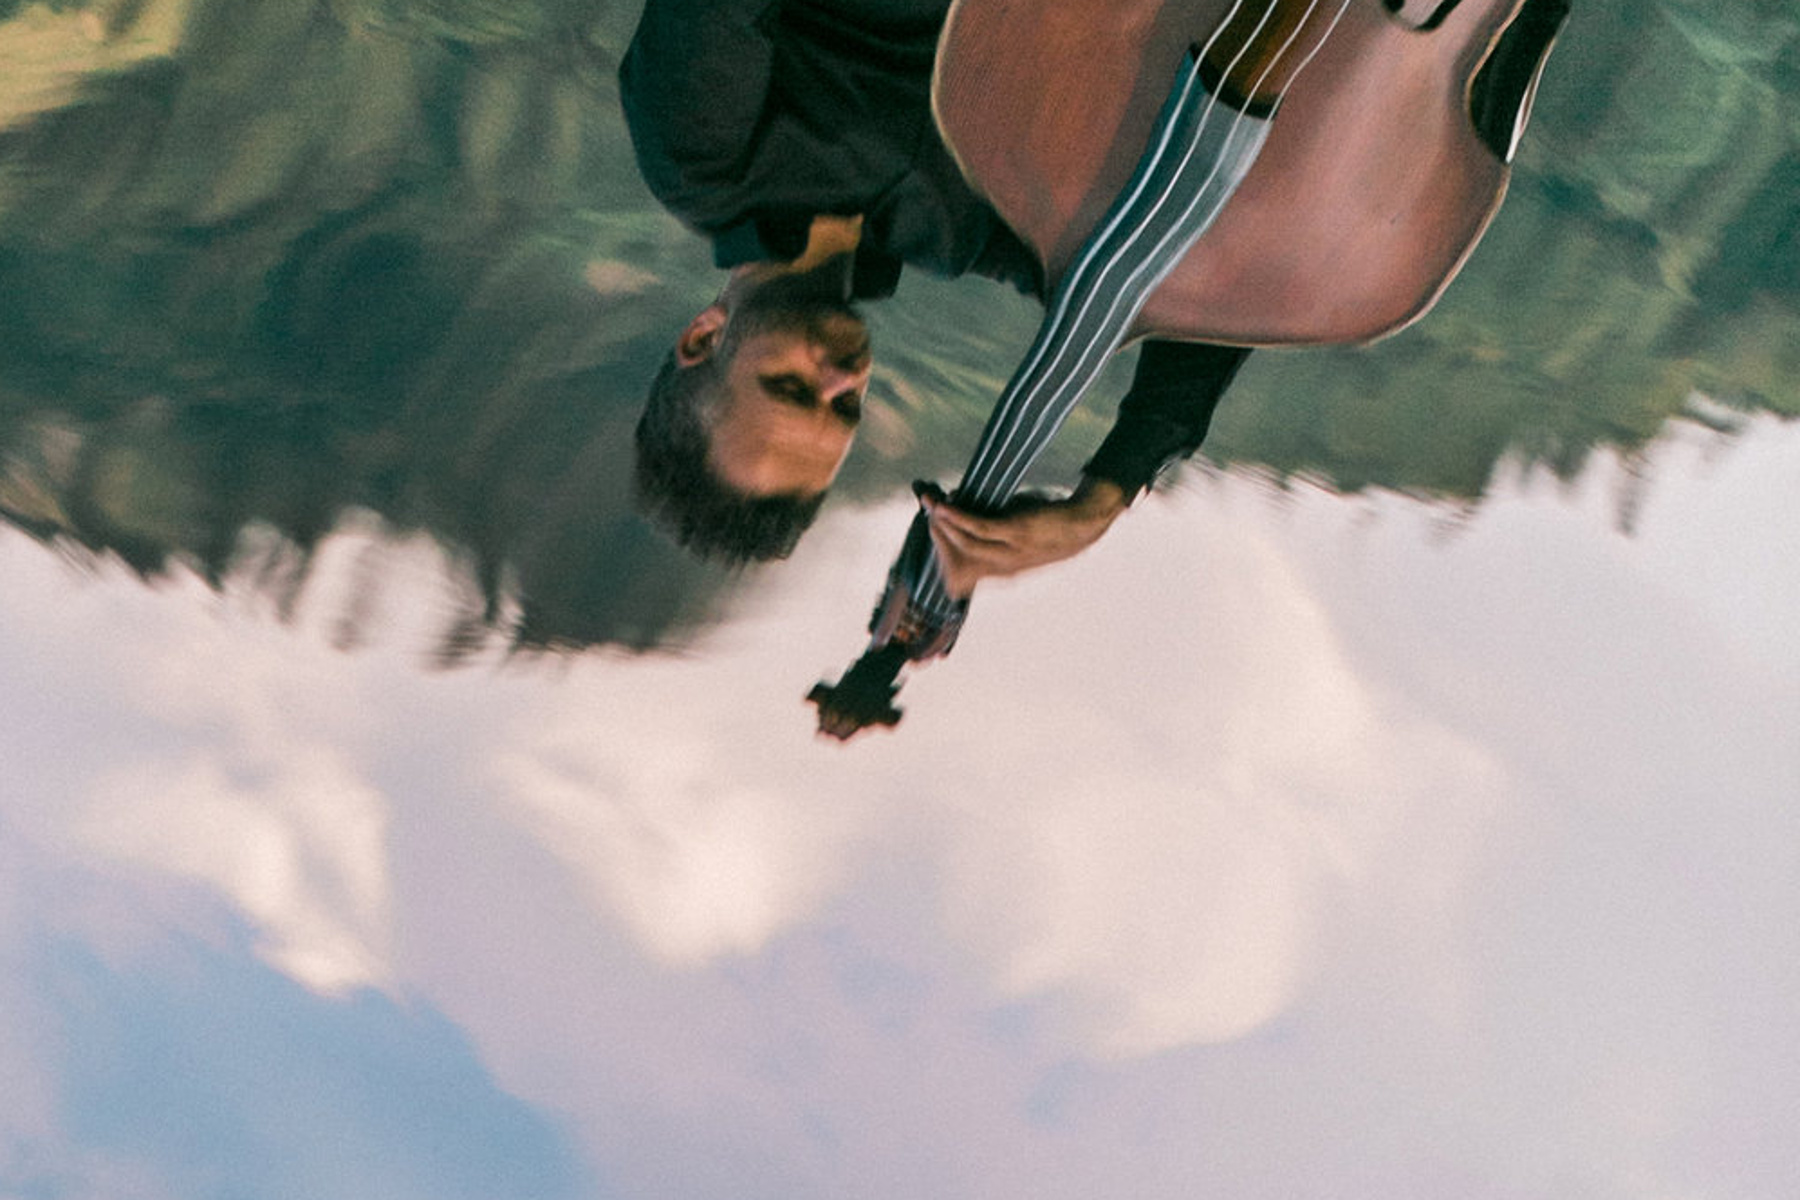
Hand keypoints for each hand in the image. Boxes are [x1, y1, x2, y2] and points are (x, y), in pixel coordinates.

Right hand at [918, 476, 1129, 599]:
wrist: (1083, 523)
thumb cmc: (1047, 527)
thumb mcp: (1016, 539)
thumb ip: (989, 534)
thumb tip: (958, 516)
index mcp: (1001, 573)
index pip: (960, 576)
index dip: (942, 557)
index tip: (931, 529)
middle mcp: (1004, 567)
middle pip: (958, 557)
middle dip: (938, 533)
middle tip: (927, 509)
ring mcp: (1011, 551)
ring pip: (966, 543)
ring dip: (944, 523)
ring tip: (931, 504)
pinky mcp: (1017, 531)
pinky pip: (980, 528)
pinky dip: (958, 517)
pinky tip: (945, 506)